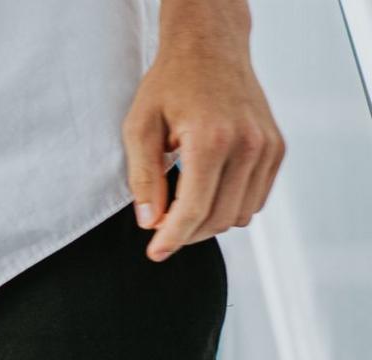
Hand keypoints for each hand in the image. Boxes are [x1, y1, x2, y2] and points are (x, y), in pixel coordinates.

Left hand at [124, 0, 283, 261]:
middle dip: (187, 232)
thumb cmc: (170, 84)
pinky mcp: (277, 148)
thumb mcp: (139, 128)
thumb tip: (150, 222)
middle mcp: (248, 144)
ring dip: (209, 222)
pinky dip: (231, 206)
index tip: (154, 253)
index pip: (194, 210)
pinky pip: (256, 199)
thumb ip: (143, 178)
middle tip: (160, 226)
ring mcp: (268, 146)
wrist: (211, 49)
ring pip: (240, 214)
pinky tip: (207, 193)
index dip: (171, 238)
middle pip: (218, 218)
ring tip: (181, 207)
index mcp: (212, 139)